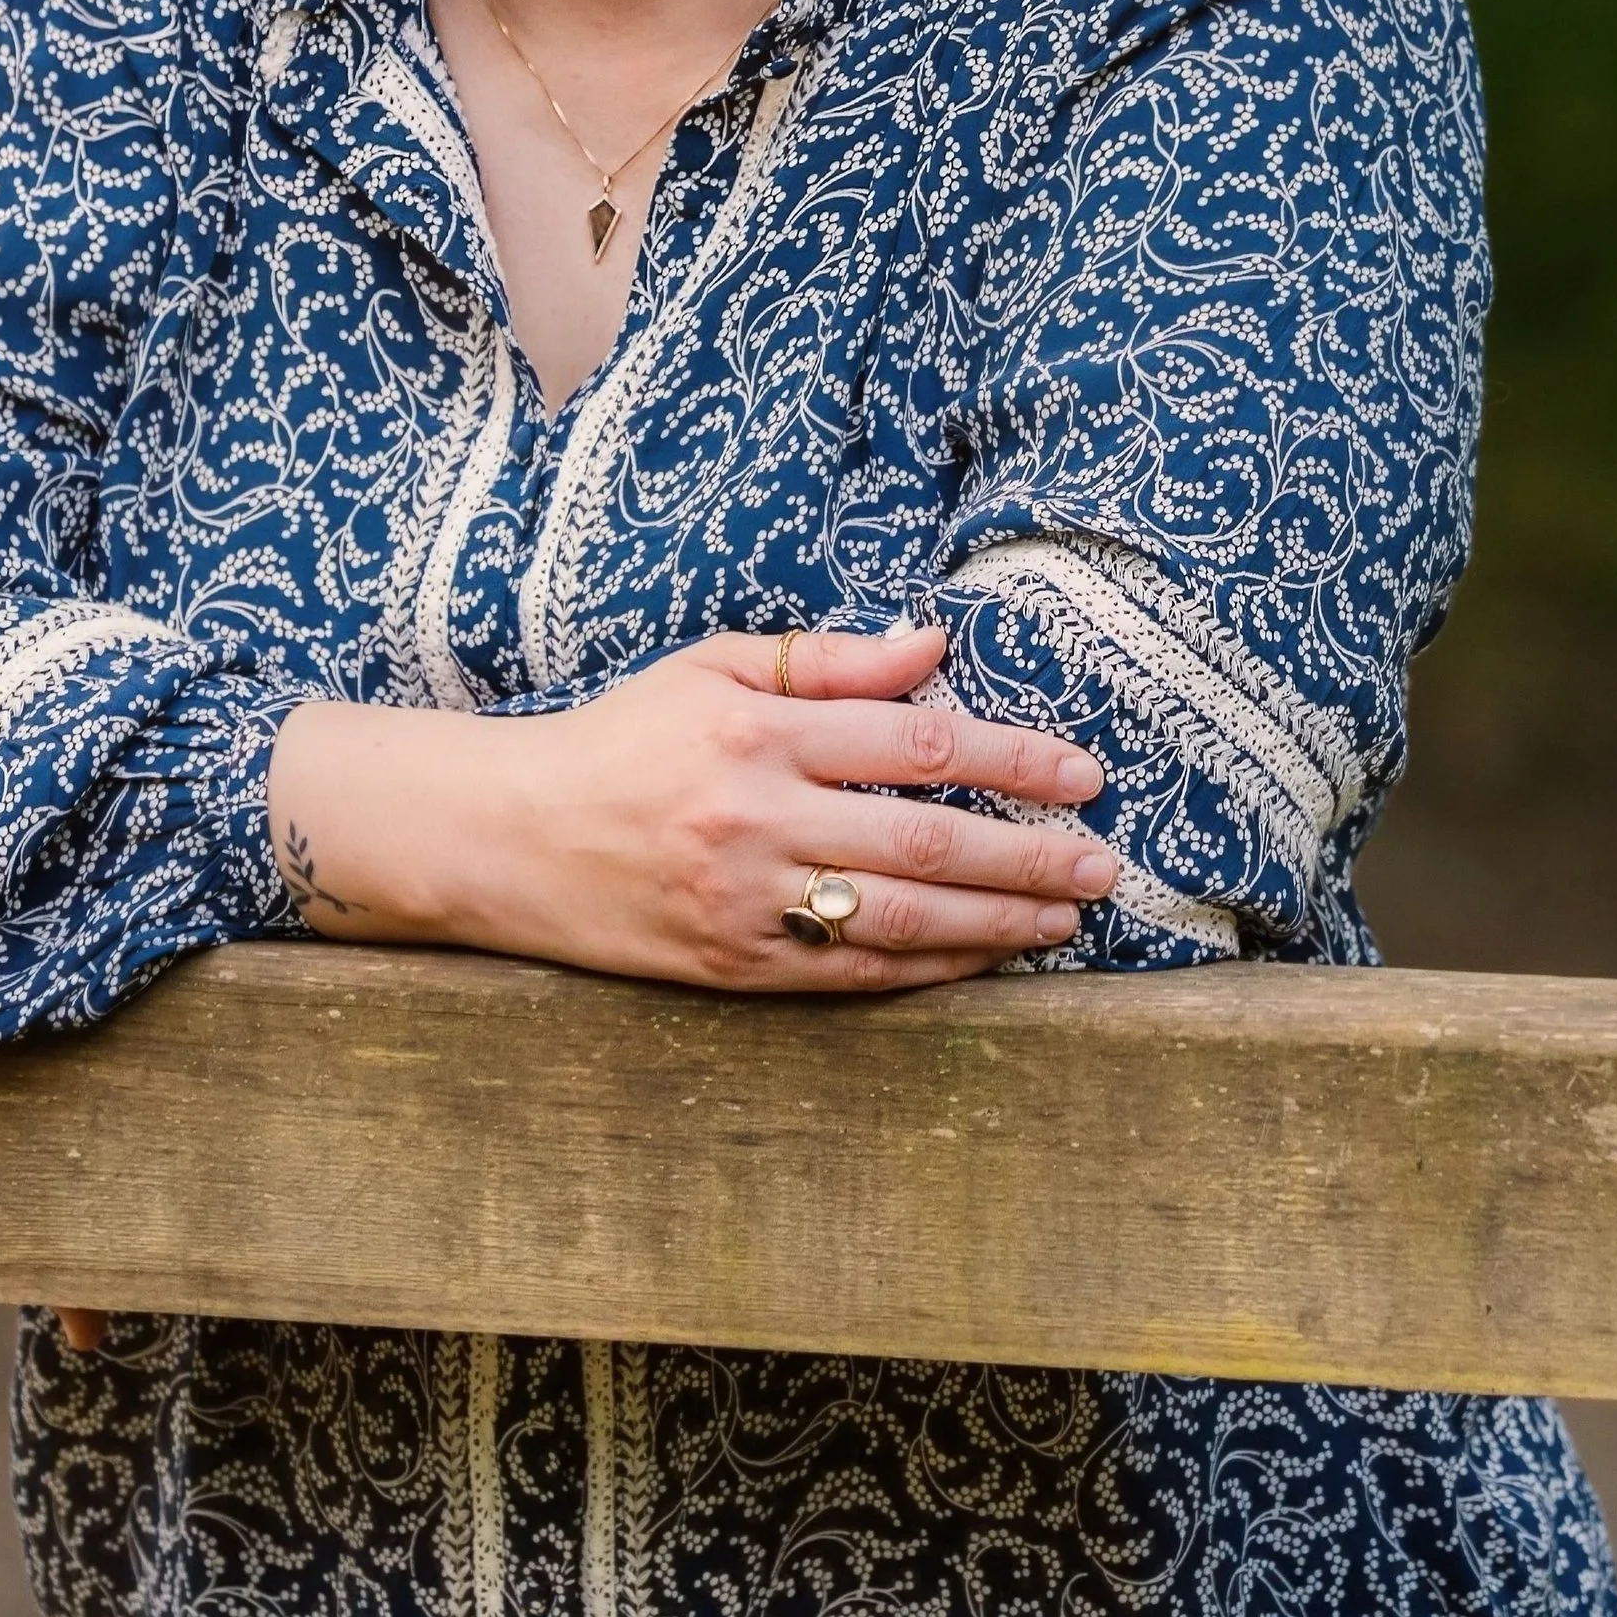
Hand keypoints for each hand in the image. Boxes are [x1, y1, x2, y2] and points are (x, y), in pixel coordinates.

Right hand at [266, 621, 1114, 993]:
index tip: (1080, 771)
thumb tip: (931, 645)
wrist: (511, 834)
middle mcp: (759, 814)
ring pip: (905, 916)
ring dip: (1001, 919)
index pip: (917, 740)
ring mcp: (748, 899)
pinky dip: (932, 965)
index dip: (1011, 757)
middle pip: (928, 838)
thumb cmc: (621, 736)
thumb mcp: (710, 668)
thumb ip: (825, 662)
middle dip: (1031, 852)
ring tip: (1067, 915)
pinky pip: (856, 971)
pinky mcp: (736, 965)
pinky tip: (986, 955)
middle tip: (1105, 860)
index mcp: (758, 727)